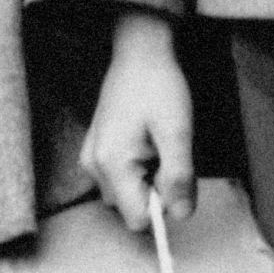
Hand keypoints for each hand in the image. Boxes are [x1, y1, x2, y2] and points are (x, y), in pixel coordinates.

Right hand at [80, 10, 198, 232]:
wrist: (139, 53)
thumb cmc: (158, 87)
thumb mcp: (178, 132)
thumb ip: (179, 177)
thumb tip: (182, 215)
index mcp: (112, 163)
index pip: (138, 219)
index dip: (164, 206)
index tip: (177, 178)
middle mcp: (94, 166)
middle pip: (132, 208)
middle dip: (156, 191)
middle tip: (168, 153)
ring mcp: (91, 158)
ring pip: (126, 194)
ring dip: (147, 180)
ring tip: (156, 144)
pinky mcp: (95, 151)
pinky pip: (119, 178)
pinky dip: (138, 169)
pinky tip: (145, 141)